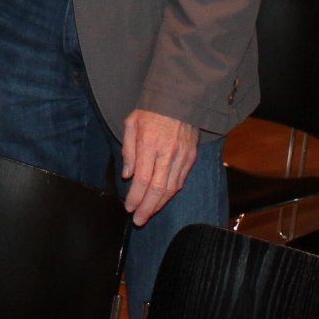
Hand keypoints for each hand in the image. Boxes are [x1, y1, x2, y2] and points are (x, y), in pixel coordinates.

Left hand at [121, 109, 198, 225]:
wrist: (178, 98)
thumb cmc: (150, 110)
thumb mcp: (131, 124)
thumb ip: (128, 150)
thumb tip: (128, 175)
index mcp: (149, 144)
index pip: (142, 179)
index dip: (135, 197)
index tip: (129, 207)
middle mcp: (167, 153)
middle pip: (158, 189)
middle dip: (147, 208)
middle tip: (139, 220)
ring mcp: (182, 156)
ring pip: (171, 189)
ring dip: (159, 204)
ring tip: (149, 213)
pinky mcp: (191, 157)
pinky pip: (181, 181)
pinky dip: (171, 193)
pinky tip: (163, 199)